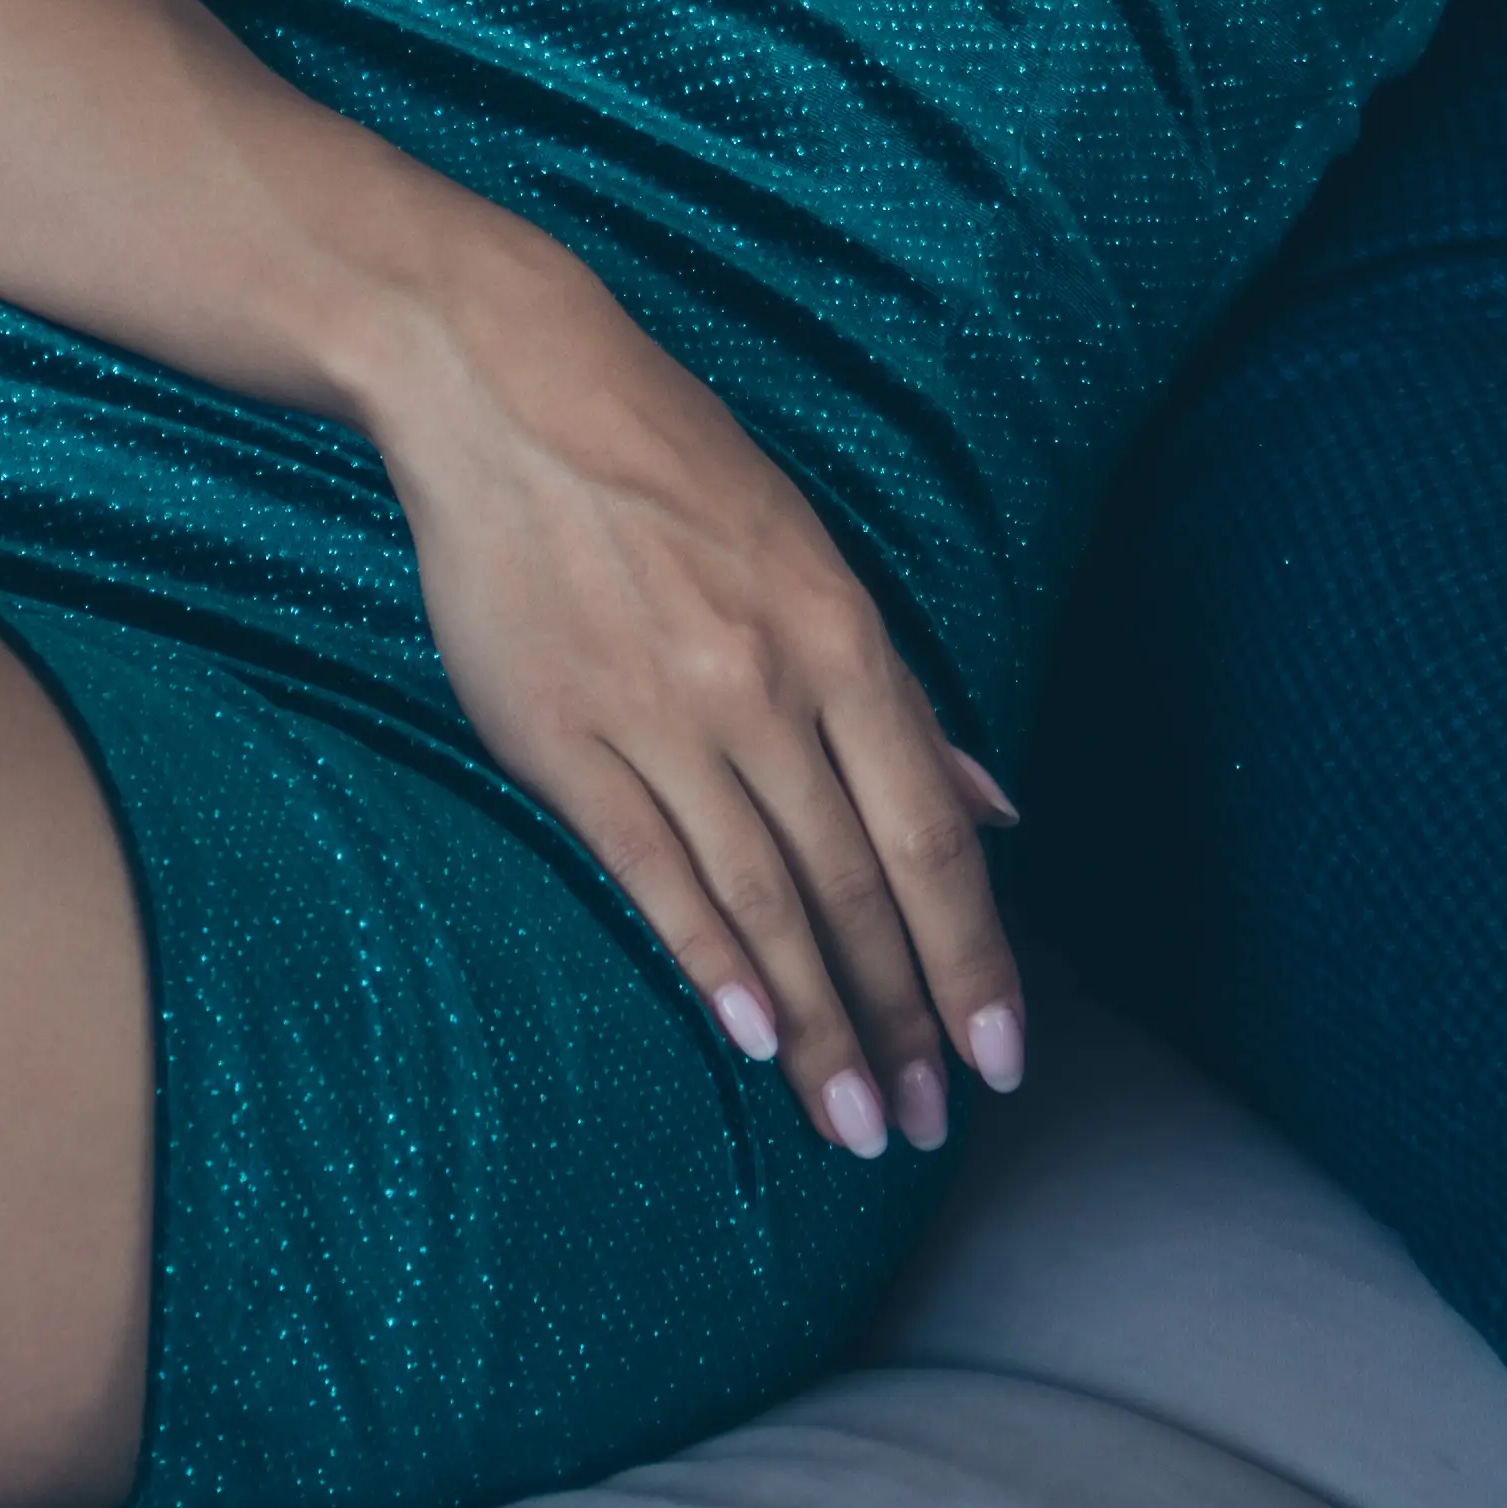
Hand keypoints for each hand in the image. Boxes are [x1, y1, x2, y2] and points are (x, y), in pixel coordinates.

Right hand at [368, 253, 1024, 1162]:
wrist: (503, 388)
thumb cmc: (671, 465)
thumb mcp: (812, 553)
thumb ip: (901, 696)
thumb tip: (995, 809)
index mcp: (841, 632)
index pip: (929, 834)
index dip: (970, 954)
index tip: (1002, 1052)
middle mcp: (765, 684)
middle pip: (856, 886)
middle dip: (902, 1018)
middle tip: (928, 1120)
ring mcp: (661, 714)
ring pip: (763, 899)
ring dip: (814, 1024)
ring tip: (850, 1119)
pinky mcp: (561, 737)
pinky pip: (650, 871)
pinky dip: (706, 956)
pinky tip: (745, 1033)